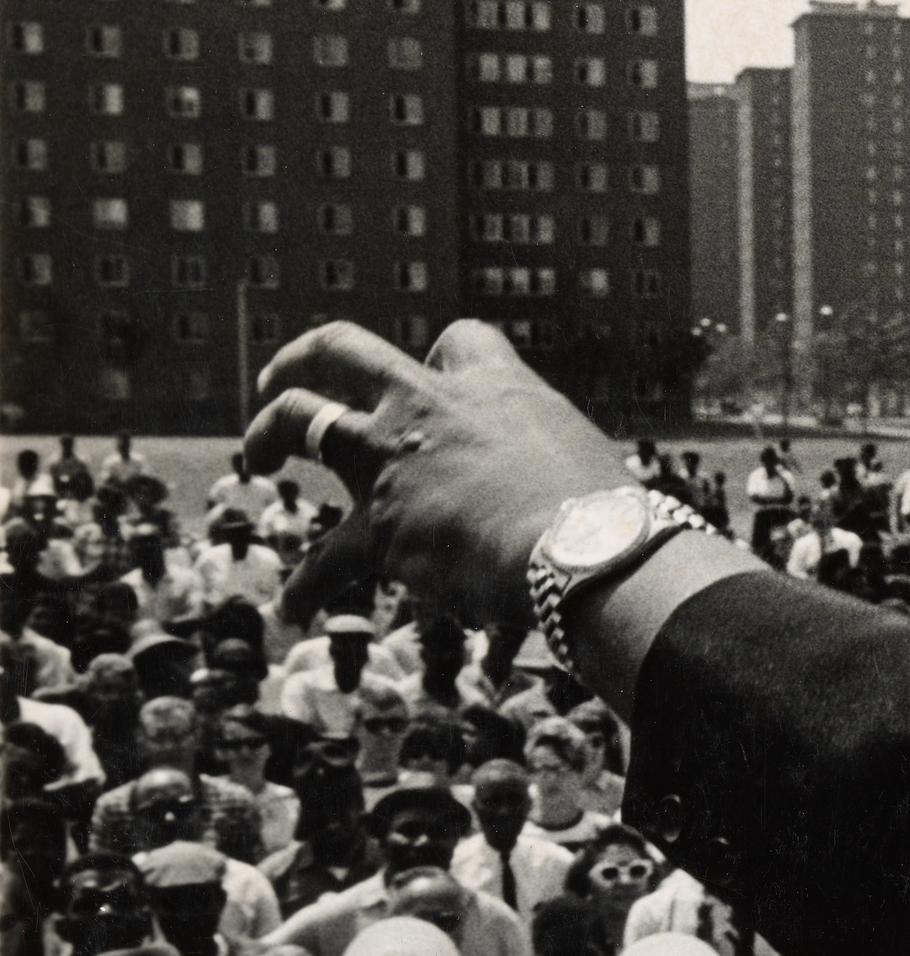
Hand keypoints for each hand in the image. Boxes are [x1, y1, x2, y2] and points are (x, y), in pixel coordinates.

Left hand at [248, 320, 636, 627]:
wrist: (585, 554)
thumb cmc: (608, 515)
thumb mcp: (583, 460)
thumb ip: (550, 462)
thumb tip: (566, 498)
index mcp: (494, 388)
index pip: (460, 344)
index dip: (444, 359)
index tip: (436, 375)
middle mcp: (428, 409)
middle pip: (342, 351)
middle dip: (303, 358)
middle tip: (280, 377)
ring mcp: (392, 463)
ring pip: (299, 421)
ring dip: (267, 434)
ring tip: (254, 455)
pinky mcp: (377, 531)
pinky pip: (324, 562)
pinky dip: (305, 589)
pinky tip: (292, 611)